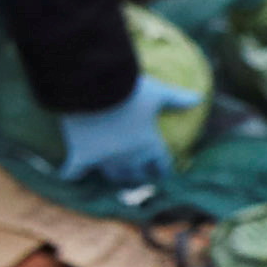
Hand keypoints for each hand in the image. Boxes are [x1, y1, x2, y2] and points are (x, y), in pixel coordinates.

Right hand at [57, 77, 199, 189]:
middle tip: (140, 178)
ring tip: (115, 178)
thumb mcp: (157, 92)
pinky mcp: (81, 155)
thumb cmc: (128, 89)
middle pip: (137, 175)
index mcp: (149, 144)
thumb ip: (176, 99)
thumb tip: (198, 99)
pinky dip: (71, 174)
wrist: (93, 87)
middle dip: (141, 178)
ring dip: (116, 179)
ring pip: (112, 176)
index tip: (163, 174)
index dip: (163, 170)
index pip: (160, 164)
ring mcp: (104, 158)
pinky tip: (67, 176)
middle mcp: (128, 156)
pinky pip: (75, 171)